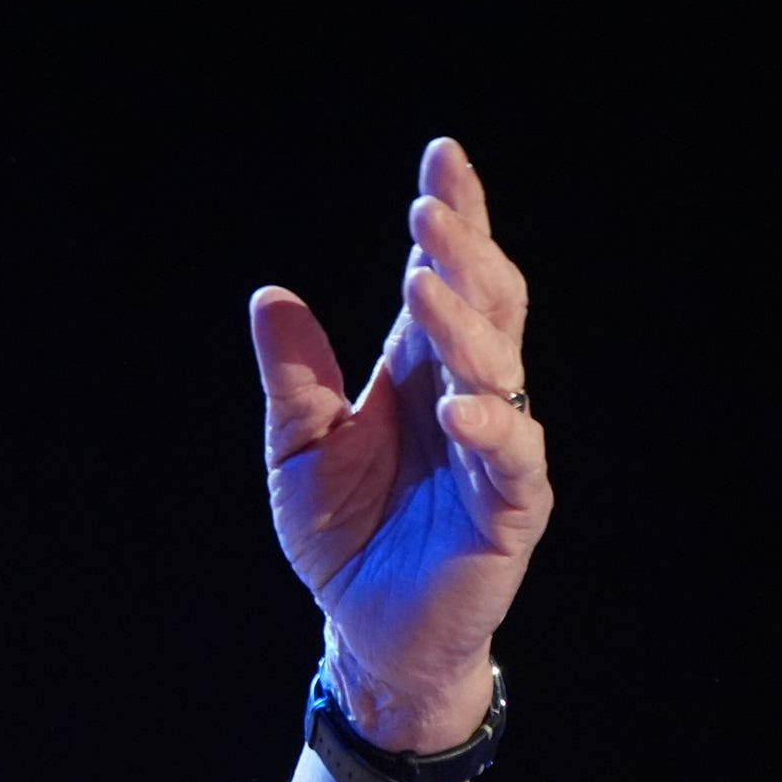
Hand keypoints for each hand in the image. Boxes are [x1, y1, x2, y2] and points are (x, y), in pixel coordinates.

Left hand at [254, 136, 552, 750]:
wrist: (363, 627)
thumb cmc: (342, 533)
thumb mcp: (298, 448)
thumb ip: (293, 377)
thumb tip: (270, 296)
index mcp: (420, 371)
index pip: (446, 280)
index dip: (452, 219)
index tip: (441, 155)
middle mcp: (469, 395)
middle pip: (485, 305)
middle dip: (462, 251)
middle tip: (430, 203)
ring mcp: (497, 448)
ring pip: (499, 368)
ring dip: (465, 323)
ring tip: (426, 278)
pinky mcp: (511, 508)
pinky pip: (511, 459)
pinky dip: (487, 427)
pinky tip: (456, 405)